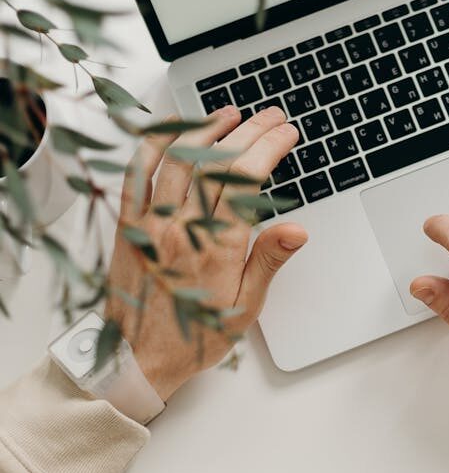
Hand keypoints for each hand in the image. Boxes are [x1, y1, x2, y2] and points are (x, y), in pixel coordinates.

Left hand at [105, 106, 306, 399]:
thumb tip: (296, 230)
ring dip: (208, 129)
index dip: (269, 148)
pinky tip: (174, 130)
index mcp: (216, 248)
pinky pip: (136, 173)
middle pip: (218, 163)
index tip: (286, 134)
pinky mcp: (128, 224)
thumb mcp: (244, 308)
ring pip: (179, 159)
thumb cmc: (193, 336)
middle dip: (250, 132)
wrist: (136, 359)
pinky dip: (154, 144)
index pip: (247, 181)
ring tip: (231, 114)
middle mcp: (181, 229)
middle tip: (271, 117)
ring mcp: (150, 223)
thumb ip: (268, 262)